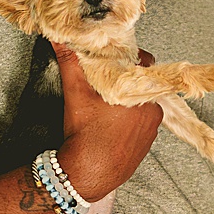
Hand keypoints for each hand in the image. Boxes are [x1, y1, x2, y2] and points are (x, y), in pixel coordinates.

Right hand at [54, 45, 162, 200]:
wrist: (88, 174)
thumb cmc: (86, 135)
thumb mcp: (76, 93)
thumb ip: (69, 61)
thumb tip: (60, 39)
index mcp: (141, 92)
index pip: (144, 61)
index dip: (127, 56)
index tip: (113, 59)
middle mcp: (153, 110)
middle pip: (142, 83)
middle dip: (126, 79)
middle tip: (106, 80)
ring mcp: (152, 129)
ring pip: (142, 103)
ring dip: (128, 100)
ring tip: (107, 103)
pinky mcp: (147, 144)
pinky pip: (142, 123)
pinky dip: (131, 119)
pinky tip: (112, 122)